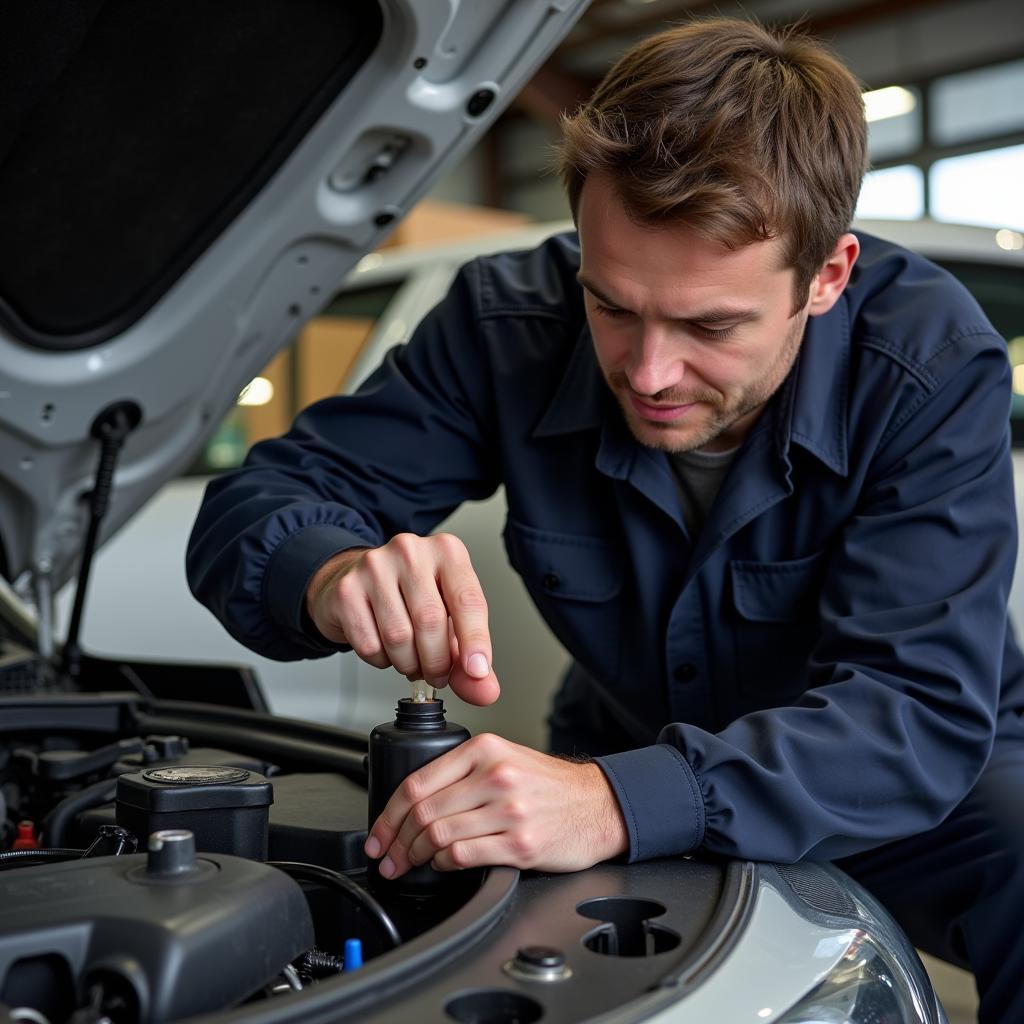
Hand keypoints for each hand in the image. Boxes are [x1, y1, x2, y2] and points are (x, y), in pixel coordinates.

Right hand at [305, 533, 498, 705]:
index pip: (468, 600)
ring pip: (398, 636)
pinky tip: (386, 648)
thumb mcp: (450, 617)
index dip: (475, 641)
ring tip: (412, 660)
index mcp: (446, 552)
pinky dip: (382, 660)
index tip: (477, 671)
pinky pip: (369, 644)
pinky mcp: (346, 590)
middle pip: (430, 621)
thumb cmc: (410, 596)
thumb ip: (470, 654)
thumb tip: (484, 689)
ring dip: (409, 664)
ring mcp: (374, 567)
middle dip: (437, 661)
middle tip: (437, 674)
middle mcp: (410, 552)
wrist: (356, 580)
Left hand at [364, 733, 628, 875]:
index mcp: (485, 749)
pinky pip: (463, 856)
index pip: (418, 782)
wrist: (598, 804)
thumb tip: (413, 802)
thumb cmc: (548, 785)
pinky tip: (442, 864)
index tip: (379, 833)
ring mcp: (508, 811)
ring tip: (410, 864)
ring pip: (438, 835)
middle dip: (396, 841)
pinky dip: (443, 864)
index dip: (388, 814)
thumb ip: (462, 772)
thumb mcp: (505, 758)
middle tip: (387, 856)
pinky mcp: (519, 844)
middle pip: (423, 812)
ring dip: (414, 856)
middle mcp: (496, 776)